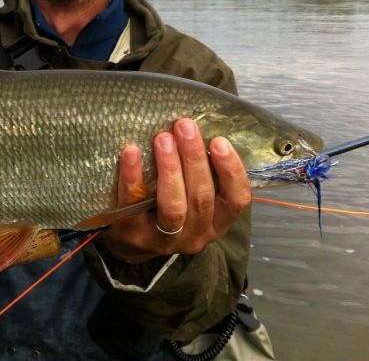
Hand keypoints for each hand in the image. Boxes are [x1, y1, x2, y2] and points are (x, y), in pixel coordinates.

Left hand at [104, 118, 251, 262]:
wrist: (131, 241)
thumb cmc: (167, 206)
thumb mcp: (192, 195)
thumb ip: (202, 172)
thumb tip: (199, 127)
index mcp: (217, 222)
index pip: (237, 200)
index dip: (231, 170)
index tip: (220, 140)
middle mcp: (196, 234)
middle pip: (202, 197)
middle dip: (194, 158)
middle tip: (185, 126)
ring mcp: (164, 239)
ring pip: (174, 205)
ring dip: (170, 168)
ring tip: (163, 138)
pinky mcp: (134, 234)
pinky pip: (134, 203)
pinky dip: (133, 176)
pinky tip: (131, 151)